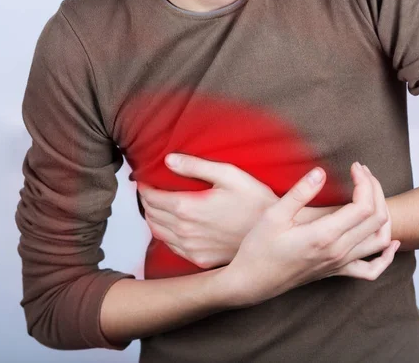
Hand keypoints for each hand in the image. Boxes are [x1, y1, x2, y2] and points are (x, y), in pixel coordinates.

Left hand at [137, 153, 278, 268]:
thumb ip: (195, 166)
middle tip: (148, 191)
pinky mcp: (200, 258)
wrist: (275, 234)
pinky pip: (172, 247)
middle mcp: (184, 230)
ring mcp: (191, 247)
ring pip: (158, 232)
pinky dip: (164, 235)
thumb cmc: (255, 201)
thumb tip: (169, 160)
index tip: (144, 181)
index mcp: (187, 207)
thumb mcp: (228, 174)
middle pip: (151, 214)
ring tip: (155, 207)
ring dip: (152, 218)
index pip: (151, 197)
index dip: (144, 188)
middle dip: (146, 201)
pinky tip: (171, 227)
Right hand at [215, 162, 398, 308]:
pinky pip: (371, 269)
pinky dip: (387, 256)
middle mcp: (338, 251)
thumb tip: (320, 172)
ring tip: (372, 194)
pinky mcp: (336, 271)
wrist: (252, 281)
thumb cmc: (258, 248)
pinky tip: (390, 243)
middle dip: (375, 189)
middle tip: (362, 172)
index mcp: (324, 236)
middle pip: (377, 218)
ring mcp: (340, 264)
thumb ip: (299, 193)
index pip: (363, 205)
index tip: (354, 166)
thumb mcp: (273, 216)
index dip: (365, 181)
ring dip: (384, 214)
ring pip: (380, 240)